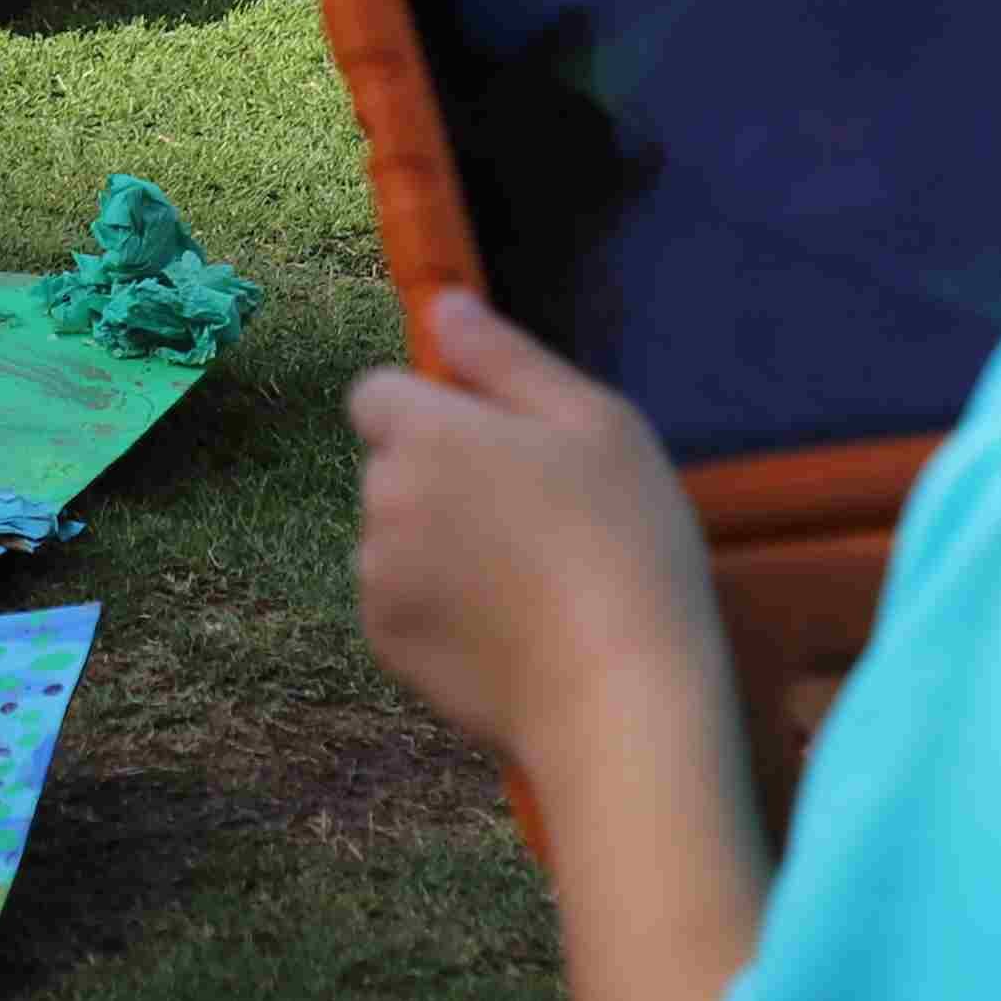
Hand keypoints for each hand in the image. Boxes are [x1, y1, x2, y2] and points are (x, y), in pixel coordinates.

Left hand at [346, 290, 722, 776]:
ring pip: (394, 536)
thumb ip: (503, 356)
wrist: (621, 697)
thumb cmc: (625, 544)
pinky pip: (400, 602)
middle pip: (390, 467)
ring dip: (437, 543)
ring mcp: (375, 576)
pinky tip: (509, 628)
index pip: (376, 394)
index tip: (498, 447)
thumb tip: (442, 303)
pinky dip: (438, 608)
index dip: (431, 413)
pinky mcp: (385, 645)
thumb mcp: (595, 423)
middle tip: (535, 517)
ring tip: (529, 580)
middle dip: (440, 478)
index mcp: (425, 433)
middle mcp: (380, 498)